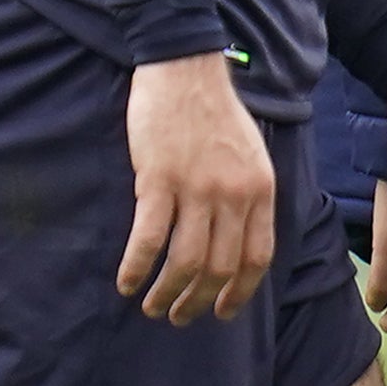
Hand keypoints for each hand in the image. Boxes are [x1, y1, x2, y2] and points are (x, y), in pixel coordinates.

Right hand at [118, 51, 276, 324]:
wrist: (186, 69)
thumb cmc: (216, 114)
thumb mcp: (252, 156)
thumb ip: (248, 197)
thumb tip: (237, 243)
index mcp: (261, 190)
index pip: (257, 258)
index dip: (239, 292)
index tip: (222, 313)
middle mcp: (234, 195)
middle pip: (220, 268)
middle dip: (198, 301)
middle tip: (177, 316)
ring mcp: (197, 188)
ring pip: (185, 262)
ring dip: (166, 293)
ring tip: (151, 306)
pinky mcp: (159, 180)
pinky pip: (149, 238)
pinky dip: (136, 267)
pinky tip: (125, 282)